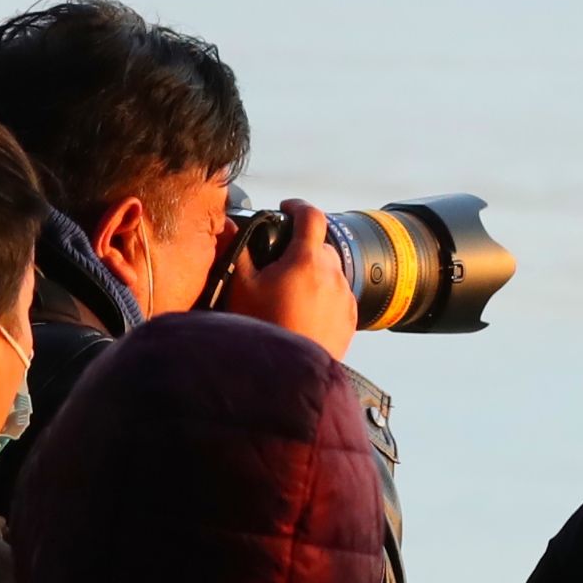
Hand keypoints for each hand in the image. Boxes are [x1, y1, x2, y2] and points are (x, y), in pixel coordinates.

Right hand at [217, 199, 356, 358]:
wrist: (286, 376)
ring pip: (331, 272)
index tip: (287, 209)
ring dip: (314, 275)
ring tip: (291, 295)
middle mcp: (333, 274)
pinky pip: (338, 296)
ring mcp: (344, 297)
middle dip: (302, 249)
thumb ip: (238, 250)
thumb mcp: (241, 287)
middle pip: (320, 246)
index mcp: (307, 259)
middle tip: (280, 265)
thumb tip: (231, 227)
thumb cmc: (263, 329)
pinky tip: (304, 312)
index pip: (311, 215)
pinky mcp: (351, 319)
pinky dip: (324, 297)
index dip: (297, 206)